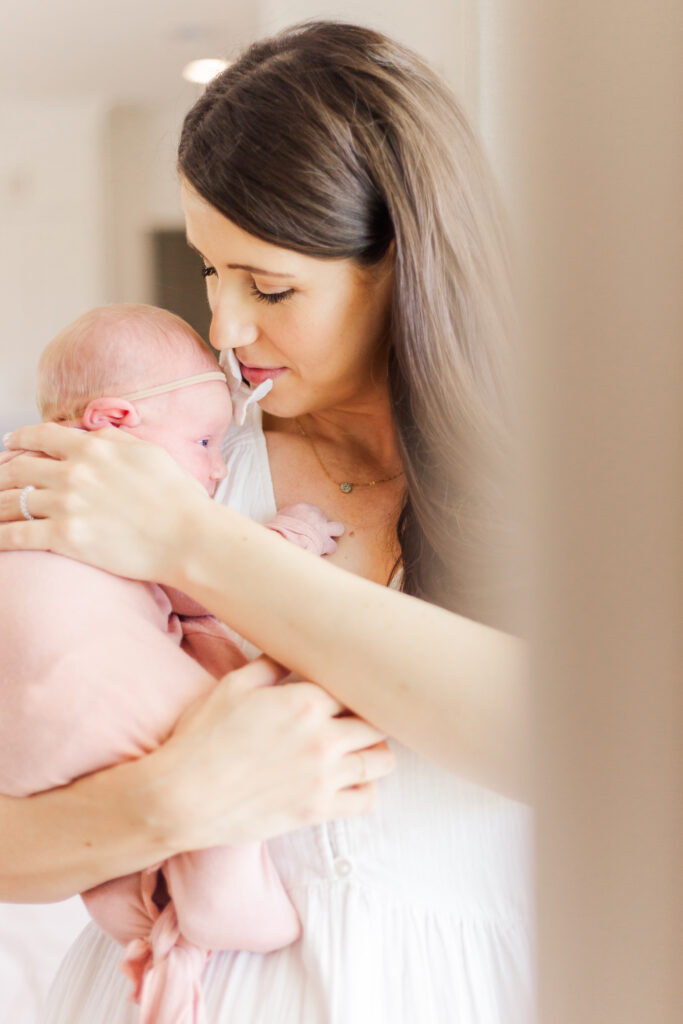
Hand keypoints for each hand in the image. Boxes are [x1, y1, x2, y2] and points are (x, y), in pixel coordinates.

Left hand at [0, 423, 206, 581]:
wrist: (189, 536)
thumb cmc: (178, 497)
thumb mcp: (149, 453)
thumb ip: (115, 441)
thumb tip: (92, 437)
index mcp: (94, 448)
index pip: (42, 436)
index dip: (19, 439)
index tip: (9, 444)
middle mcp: (74, 472)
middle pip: (19, 468)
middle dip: (1, 475)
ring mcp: (67, 505)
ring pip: (13, 501)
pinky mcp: (66, 537)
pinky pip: (17, 535)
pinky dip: (0, 537)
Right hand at [152, 656, 396, 850]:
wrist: (181, 797)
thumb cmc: (201, 739)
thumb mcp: (232, 688)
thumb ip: (270, 666)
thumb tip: (292, 651)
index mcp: (304, 702)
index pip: (355, 689)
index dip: (352, 690)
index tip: (345, 695)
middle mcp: (322, 738)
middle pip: (376, 723)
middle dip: (368, 719)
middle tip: (353, 722)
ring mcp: (323, 777)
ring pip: (381, 761)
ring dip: (374, 752)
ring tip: (358, 750)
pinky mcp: (317, 811)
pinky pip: (367, 800)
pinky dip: (366, 789)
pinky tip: (350, 782)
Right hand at [270, 502, 344, 555]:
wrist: (282, 541)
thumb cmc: (277, 531)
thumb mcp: (281, 518)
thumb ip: (289, 517)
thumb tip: (288, 521)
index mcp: (304, 508)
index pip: (313, 511)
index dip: (311, 520)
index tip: (306, 527)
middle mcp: (316, 516)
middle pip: (325, 516)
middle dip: (324, 525)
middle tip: (318, 533)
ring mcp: (323, 529)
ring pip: (338, 528)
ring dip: (331, 535)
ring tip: (324, 544)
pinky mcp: (325, 543)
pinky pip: (332, 547)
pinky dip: (327, 550)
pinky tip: (320, 553)